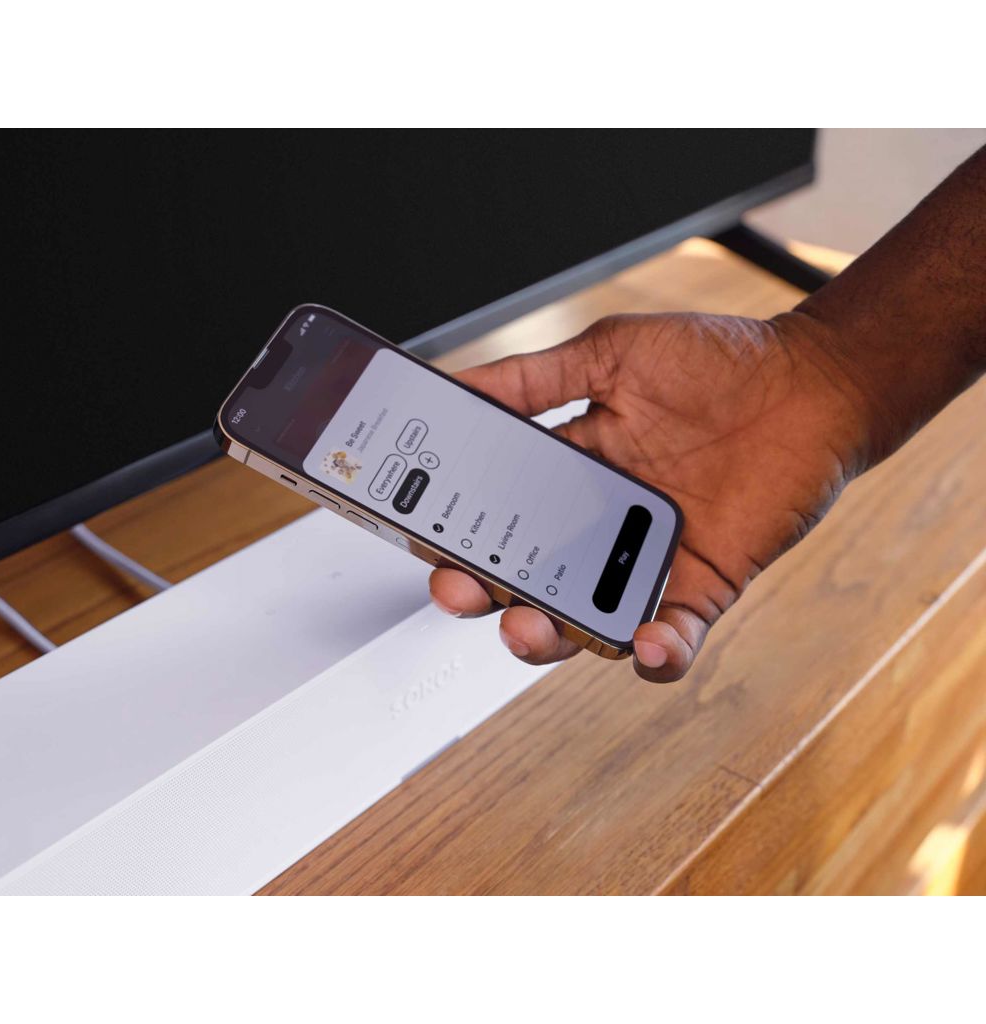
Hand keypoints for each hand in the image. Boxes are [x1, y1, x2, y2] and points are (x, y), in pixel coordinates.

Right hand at [428, 312, 872, 681]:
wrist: (812, 381)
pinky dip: (655, 653)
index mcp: (568, 471)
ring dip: (548, 635)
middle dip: (482, 593)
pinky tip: (641, 643)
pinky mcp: (702, 585)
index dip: (455, 531)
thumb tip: (456, 383)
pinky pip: (672, 636)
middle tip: (459, 588)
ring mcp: (647, 558)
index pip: (494, 514)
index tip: (423, 534)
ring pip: (582, 619)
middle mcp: (599, 522)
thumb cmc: (717, 361)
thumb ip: (533, 377)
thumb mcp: (609, 355)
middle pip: (524, 578)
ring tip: (528, 626)